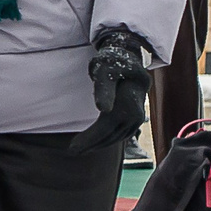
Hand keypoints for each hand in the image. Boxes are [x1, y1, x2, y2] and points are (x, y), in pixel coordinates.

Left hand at [72, 27, 152, 152]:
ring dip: (98, 145)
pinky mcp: (136, 120)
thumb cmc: (113, 62)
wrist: (130, 60)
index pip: (106, 127)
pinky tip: (94, 143)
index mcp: (129, 103)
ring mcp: (138, 119)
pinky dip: (106, 140)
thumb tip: (104, 109)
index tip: (72, 148)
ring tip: (80, 149)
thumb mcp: (104, 70)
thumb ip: (103, 88)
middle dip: (91, 145)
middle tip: (72, 151)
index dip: (89, 139)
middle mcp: (136, 114)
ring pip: (116, 137)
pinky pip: (120, 135)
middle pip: (110, 135)